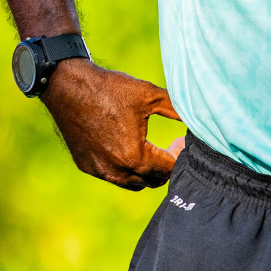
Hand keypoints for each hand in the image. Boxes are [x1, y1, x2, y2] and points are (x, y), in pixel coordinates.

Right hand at [41, 57, 183, 190]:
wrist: (65, 86)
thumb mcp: (149, 95)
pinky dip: (123, 168)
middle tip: (169, 147)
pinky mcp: (86, 165)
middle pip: (155, 180)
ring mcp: (100, 170)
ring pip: (134, 184)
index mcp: (136, 156)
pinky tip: (124, 146)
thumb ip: (179, 110)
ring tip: (149, 151)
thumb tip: (205, 116)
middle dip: (165, 166)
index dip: (182, 155)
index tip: (182, 142)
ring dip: (145, 171)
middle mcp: (118, 170)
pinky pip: (113, 176)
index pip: (172, 168)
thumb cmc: (108, 89)